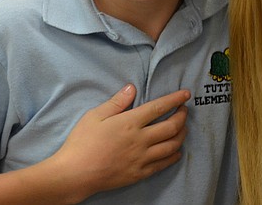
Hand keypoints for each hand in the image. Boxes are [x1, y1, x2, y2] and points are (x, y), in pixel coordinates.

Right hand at [48, 84, 189, 197]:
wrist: (75, 174)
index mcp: (130, 122)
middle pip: (171, 126)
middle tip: (184, 110)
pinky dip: (174, 155)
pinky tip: (176, 151)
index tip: (186, 94)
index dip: (175, 99)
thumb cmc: (82, 142)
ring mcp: (142, 158)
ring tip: (183, 128)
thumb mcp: (95, 116)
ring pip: (172, 145)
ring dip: (181, 135)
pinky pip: (163, 164)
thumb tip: (132, 88)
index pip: (159, 107)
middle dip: (182, 116)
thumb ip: (116, 102)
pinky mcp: (140, 174)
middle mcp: (140, 140)